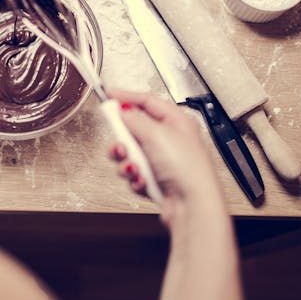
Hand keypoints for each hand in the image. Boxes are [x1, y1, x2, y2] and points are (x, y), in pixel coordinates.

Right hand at [107, 90, 224, 224]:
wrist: (191, 205)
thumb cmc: (187, 169)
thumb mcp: (156, 134)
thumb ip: (134, 119)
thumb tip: (121, 111)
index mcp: (176, 122)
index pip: (147, 101)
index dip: (126, 96)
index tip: (108, 94)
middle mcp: (169, 139)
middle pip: (134, 129)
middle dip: (123, 139)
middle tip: (120, 144)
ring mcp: (161, 160)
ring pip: (129, 153)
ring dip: (126, 161)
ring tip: (132, 166)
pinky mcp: (155, 179)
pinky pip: (133, 172)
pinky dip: (134, 177)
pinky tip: (142, 180)